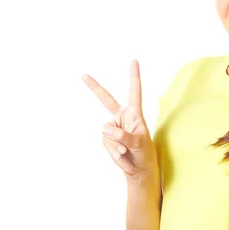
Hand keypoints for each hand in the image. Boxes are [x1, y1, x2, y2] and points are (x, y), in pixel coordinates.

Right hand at [82, 60, 159, 179]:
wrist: (139, 169)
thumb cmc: (144, 153)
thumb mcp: (138, 144)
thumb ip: (123, 136)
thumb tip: (106, 129)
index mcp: (134, 113)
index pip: (134, 91)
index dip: (133, 76)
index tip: (133, 61)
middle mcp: (122, 117)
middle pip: (106, 99)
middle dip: (94, 87)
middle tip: (84, 75)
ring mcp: (113, 128)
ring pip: (106, 132)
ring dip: (115, 144)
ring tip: (126, 151)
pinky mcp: (107, 139)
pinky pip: (105, 142)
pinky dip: (112, 150)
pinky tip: (121, 154)